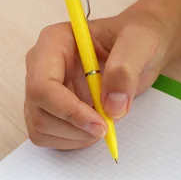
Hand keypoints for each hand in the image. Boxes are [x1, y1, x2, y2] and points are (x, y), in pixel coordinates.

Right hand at [24, 9, 172, 149]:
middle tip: (107, 127)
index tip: (100, 124)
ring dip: (75, 136)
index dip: (68, 111)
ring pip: (40, 127)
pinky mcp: (50, 108)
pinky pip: (48, 136)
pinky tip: (94, 127)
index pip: (42, 85)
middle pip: (39, 110)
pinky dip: (72, 140)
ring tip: (104, 123)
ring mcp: (44, 89)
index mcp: (55, 42)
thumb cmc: (137, 38)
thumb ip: (125, 68)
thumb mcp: (140, 42)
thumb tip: (111, 106)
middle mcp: (41, 65)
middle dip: (74, 127)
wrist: (141, 50)